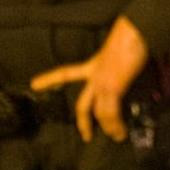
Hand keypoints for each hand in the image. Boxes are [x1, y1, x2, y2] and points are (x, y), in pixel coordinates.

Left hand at [29, 16, 150, 141]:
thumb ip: (116, 63)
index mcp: (94, 65)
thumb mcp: (116, 51)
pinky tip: (121, 132)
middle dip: (84, 123)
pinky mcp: (113, 87)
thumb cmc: (129, 37)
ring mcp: (102, 83)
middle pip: (83, 104)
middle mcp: (95, 75)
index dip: (50, 79)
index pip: (67, 73)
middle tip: (86, 136)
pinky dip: (116, 125)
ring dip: (108, 127)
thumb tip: (125, 70)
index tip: (34, 84)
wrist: (134, 33)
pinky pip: (111, 112)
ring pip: (99, 113)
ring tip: (116, 136)